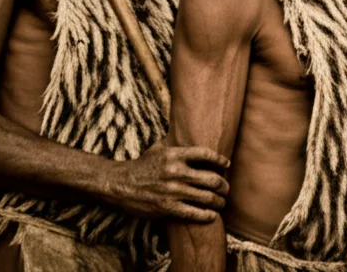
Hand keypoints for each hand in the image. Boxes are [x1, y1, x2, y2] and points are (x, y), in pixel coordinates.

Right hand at [101, 143, 229, 221]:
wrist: (120, 184)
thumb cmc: (142, 166)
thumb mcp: (158, 149)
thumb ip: (176, 144)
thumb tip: (192, 131)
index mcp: (174, 154)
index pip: (205, 154)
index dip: (220, 160)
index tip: (226, 164)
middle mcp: (176, 172)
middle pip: (211, 178)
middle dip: (224, 185)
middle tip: (226, 188)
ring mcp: (172, 191)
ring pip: (206, 197)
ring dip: (218, 201)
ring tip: (222, 202)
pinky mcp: (167, 207)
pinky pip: (193, 213)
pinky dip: (206, 215)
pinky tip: (212, 215)